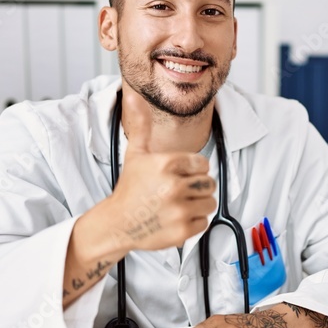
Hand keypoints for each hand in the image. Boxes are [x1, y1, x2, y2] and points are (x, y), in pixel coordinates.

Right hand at [109, 95, 215, 251]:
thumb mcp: (136, 154)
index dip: (193, 170)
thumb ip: (142, 125)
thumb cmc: (130, 188)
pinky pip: (204, 222)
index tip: (179, 176)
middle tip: (179, 192)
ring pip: (210, 203)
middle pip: (209, 183)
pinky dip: (194, 223)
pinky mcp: (183, 230)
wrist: (118, 222)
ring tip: (178, 205)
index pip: (203, 164)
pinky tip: (177, 218)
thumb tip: (134, 97)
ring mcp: (179, 209)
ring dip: (198, 205)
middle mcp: (174, 186)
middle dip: (197, 188)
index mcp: (166, 163)